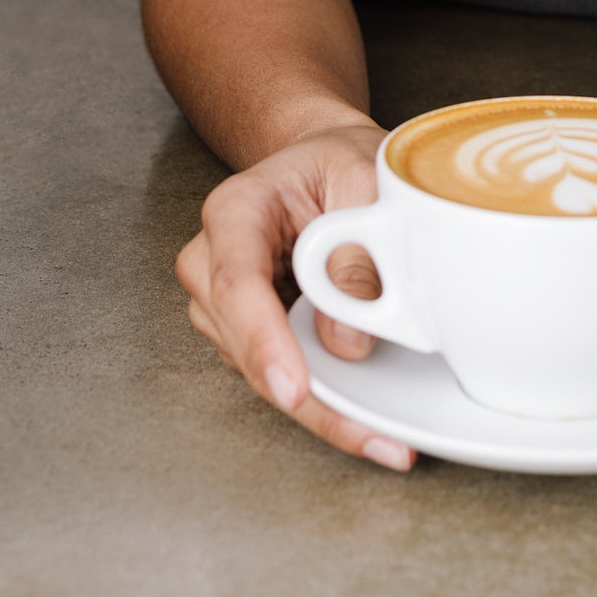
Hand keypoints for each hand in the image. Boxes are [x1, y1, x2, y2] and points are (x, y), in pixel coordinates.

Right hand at [176, 119, 417, 470]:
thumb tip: (347, 340)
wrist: (325, 161)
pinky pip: (278, 375)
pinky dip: (320, 399)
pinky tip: (364, 418)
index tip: (294, 389)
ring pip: (260, 372)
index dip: (264, 342)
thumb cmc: (339, 162)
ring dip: (319, 407)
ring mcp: (223, 304)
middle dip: (307, 397)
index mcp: (236, 210)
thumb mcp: (365, 177)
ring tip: (383, 433)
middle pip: (245, 344)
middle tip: (374, 434)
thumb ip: (357, 250)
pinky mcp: (246, 333)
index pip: (237, 282)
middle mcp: (213, 261)